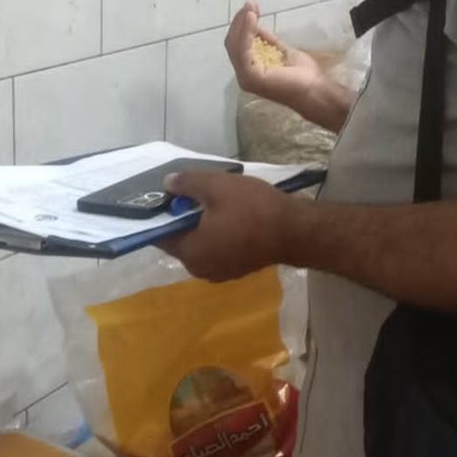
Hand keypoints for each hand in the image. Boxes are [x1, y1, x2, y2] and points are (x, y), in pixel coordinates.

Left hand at [159, 170, 291, 281]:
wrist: (296, 231)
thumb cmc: (253, 209)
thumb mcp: (216, 186)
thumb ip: (187, 183)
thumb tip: (167, 184)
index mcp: (190, 253)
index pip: (160, 235)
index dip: (160, 213)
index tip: (167, 194)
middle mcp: (200, 269)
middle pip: (180, 240)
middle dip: (183, 217)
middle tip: (193, 192)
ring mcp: (220, 272)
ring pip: (200, 244)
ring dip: (202, 225)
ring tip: (213, 201)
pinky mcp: (237, 269)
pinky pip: (217, 249)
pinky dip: (217, 234)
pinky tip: (230, 215)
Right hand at [225, 2, 323, 111]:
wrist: (314, 90)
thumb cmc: (302, 74)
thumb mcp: (280, 50)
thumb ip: (266, 40)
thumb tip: (255, 24)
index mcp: (249, 69)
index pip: (238, 44)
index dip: (242, 25)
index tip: (252, 7)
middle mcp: (243, 74)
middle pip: (233, 43)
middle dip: (240, 22)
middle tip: (250, 4)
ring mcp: (245, 77)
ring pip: (235, 45)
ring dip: (241, 24)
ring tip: (250, 8)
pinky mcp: (250, 76)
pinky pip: (243, 51)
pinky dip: (246, 32)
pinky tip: (252, 19)